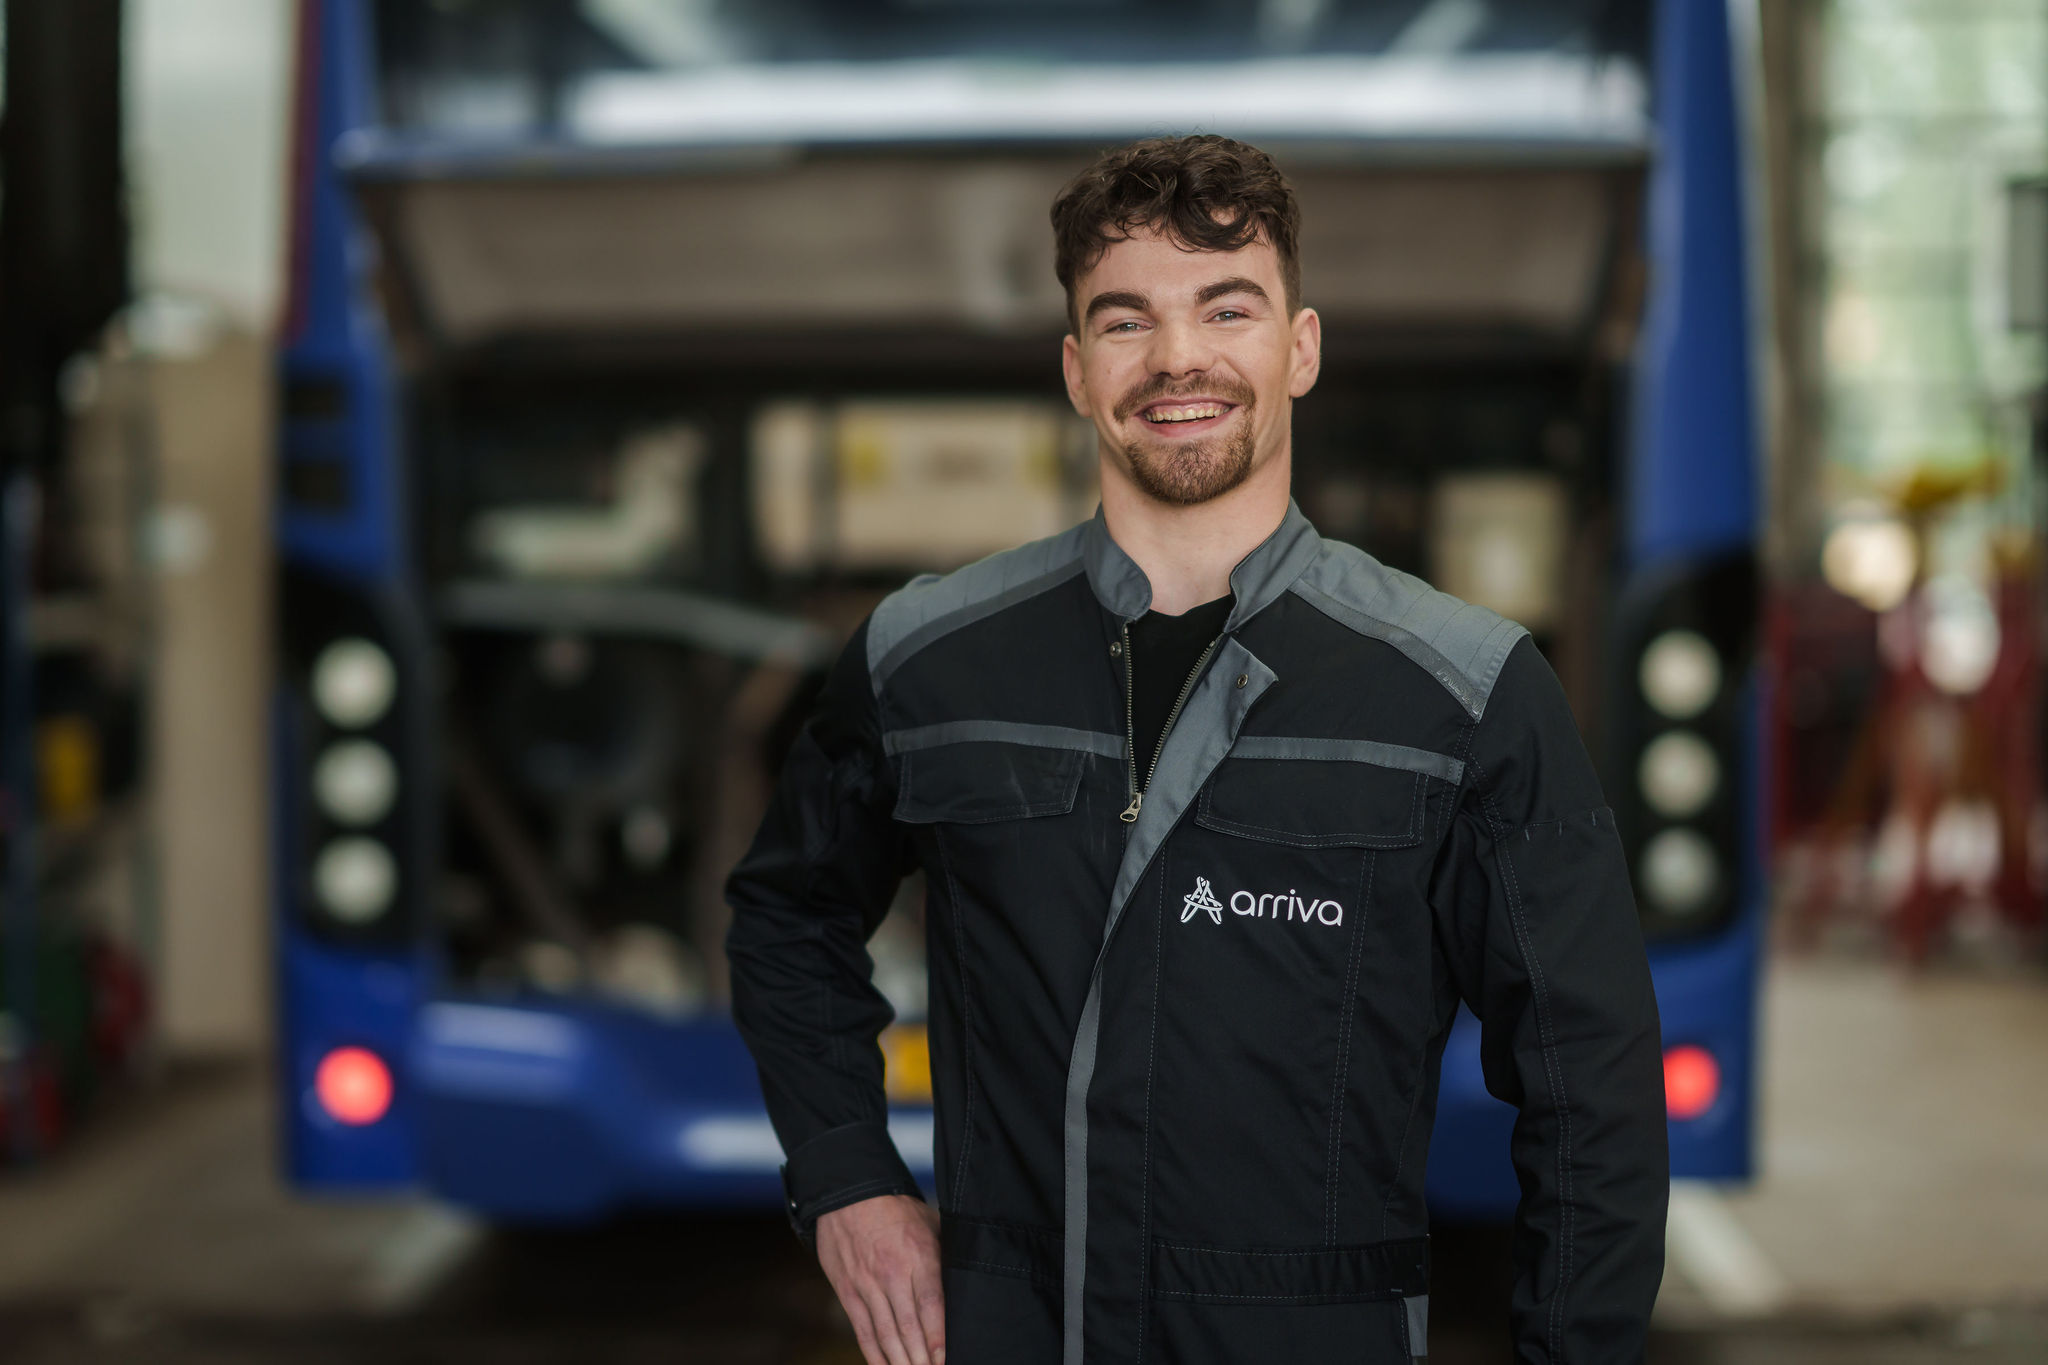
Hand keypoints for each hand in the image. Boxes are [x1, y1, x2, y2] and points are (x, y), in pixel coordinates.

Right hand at [815, 1192, 944, 1364]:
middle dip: (922, 1358)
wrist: (849, 1195)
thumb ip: (944, 1254)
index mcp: (918, 1256)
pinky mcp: (849, 1293)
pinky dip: (874, 1355)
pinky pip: (863, 1330)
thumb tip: (964, 1281)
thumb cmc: (896, 1210)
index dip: (939, 1337)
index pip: (931, 1304)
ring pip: (886, 1333)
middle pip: (909, 1326)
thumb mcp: (930, 1223)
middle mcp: (892, 1274)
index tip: (946, 1359)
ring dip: (901, 1361)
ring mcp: (868, 1285)